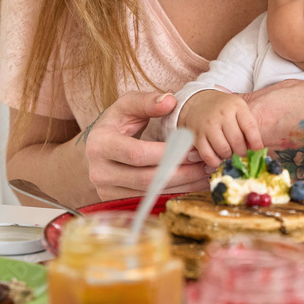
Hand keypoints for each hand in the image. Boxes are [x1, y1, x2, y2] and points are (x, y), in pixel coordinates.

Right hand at [83, 92, 207, 200]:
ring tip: (204, 175)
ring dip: (183, 186)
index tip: (192, 148)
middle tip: (205, 164)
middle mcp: (100, 172)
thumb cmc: (116, 123)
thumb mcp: (127, 105)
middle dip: (181, 172)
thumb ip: (147, 101)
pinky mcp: (118, 202)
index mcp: (100, 145)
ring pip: (151, 194)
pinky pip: (151, 201)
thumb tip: (169, 101)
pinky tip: (192, 185)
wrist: (98, 147)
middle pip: (147, 179)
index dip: (167, 153)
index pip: (137, 154)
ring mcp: (107, 191)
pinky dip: (175, 194)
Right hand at [178, 90, 262, 166]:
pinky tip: (219, 160)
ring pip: (223, 149)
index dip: (256, 142)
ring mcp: (208, 125)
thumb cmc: (223, 107)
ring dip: (229, 157)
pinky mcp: (197, 136)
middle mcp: (222, 115)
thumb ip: (247, 126)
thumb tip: (256, 150)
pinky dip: (215, 162)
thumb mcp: (238, 109)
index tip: (258, 152)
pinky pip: (208, 155)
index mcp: (236, 106)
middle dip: (242, 152)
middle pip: (237, 141)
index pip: (250, 127)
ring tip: (231, 155)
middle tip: (243, 155)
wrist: (197, 100)